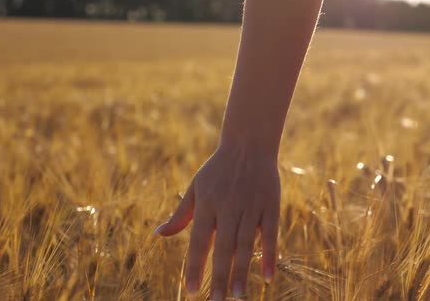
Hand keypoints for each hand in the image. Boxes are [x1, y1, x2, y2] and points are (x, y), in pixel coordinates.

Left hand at [153, 143, 280, 299]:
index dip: (194, 266)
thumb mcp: (196, 187)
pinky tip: (268, 277)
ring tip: (238, 296)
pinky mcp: (271, 205)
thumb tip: (158, 235)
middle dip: (219, 276)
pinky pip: (271, 234)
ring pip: (246, 244)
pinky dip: (270, 255)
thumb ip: (181, 214)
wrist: (249, 143)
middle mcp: (228, 206)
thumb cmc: (218, 169)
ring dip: (242, 271)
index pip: (198, 241)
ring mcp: (251, 206)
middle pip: (223, 247)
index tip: (191, 291)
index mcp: (207, 203)